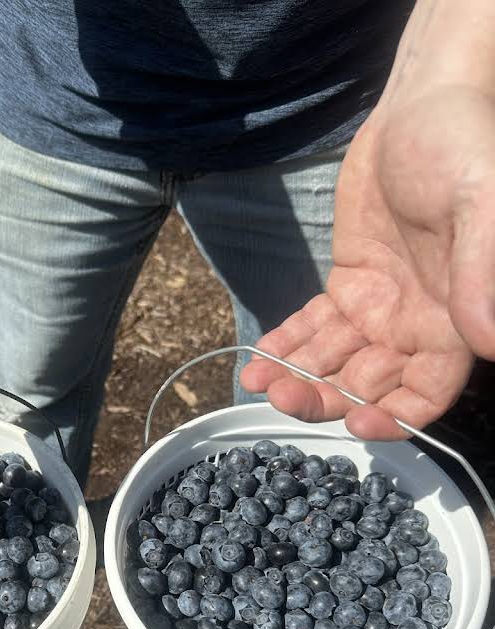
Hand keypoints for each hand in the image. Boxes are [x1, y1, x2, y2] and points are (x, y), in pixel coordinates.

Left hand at [241, 86, 494, 438]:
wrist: (423, 104)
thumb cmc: (464, 144)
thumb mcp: (479, 203)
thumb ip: (482, 275)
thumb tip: (490, 343)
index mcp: (455, 320)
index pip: (427, 393)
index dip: (395, 417)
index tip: (356, 423)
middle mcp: (416, 324)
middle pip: (369, 386)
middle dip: (326, 398)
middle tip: (283, 398)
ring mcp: (379, 307)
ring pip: (335, 362)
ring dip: (297, 376)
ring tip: (258, 382)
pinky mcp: (349, 285)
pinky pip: (314, 327)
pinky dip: (287, 344)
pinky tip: (260, 358)